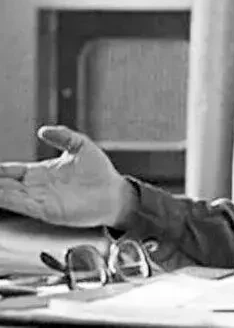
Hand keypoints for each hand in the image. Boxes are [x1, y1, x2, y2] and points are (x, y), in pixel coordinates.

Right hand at [0, 126, 135, 227]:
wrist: (114, 192)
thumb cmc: (99, 171)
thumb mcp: (81, 146)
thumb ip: (63, 136)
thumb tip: (43, 130)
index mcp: (40, 172)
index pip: (11, 170)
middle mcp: (36, 187)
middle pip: (5, 185)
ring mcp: (40, 200)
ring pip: (10, 197)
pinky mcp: (49, 211)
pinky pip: (25, 207)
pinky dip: (10, 202)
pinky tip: (0, 197)